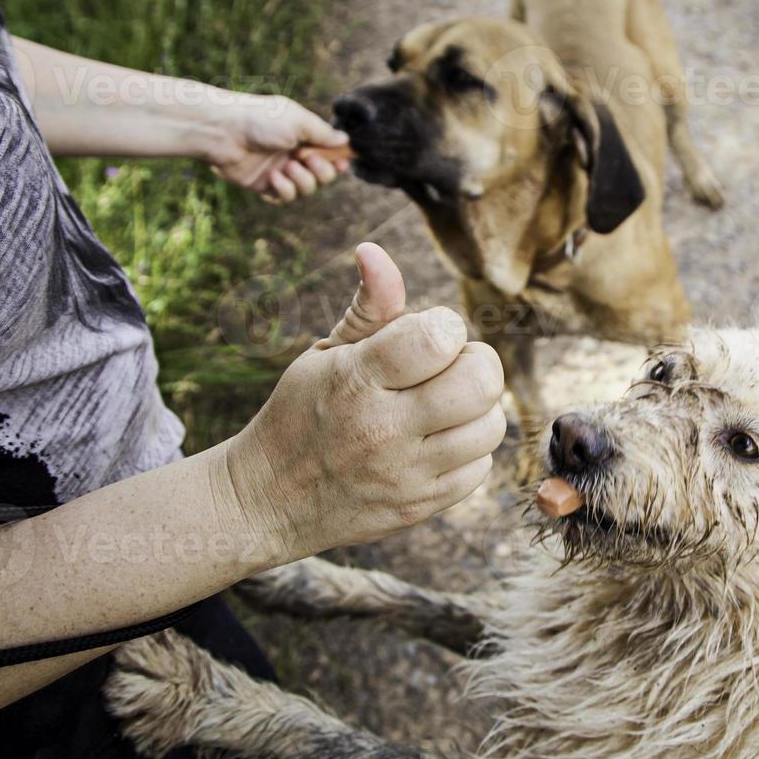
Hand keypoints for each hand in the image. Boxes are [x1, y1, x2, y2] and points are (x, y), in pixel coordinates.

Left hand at [203, 94, 351, 201]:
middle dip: (322, 171)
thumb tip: (345, 139)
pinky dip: (284, 189)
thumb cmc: (260, 120)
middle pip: (324, 175)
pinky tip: (273, 177)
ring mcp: (281, 171)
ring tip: (288, 167)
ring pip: (307, 189)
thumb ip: (322, 133)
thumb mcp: (297, 121)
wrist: (224, 133)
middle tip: (309, 160)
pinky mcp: (266, 186)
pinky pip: (286, 197)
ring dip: (302, 181)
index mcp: (303, 136)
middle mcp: (294, 154)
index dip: (339, 160)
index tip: (343, 164)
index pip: (329, 152)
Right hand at [221, 244, 505, 560]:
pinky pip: (480, 469)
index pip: (439, 337)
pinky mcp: (420, 507)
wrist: (267, 500)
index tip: (428, 335)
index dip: (446, 326)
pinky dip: (468, 450)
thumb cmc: (301, 413)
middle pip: (480, 382)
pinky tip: (437, 441)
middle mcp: (384, 430)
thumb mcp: (325, 354)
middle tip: (449, 367)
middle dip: (475, 362)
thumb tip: (375, 251)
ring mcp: (405, 474)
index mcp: (357, 380)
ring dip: (476, 408)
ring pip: (490, 427)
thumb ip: (369, 307)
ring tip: (444, 405)